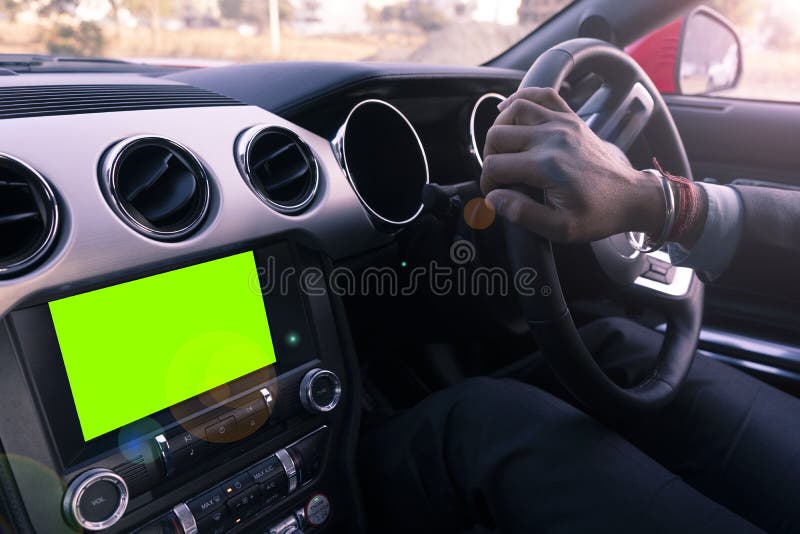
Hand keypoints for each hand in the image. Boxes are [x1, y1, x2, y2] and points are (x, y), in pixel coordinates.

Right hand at [481, 87, 665, 242]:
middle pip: (498, 135)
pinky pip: (542, 94)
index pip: (496, 165)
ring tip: (503, 148)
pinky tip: (512, 111)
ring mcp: (563, 124)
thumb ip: (522, 213)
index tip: (495, 193)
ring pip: (514, 109)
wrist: (631, 197)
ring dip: (500, 127)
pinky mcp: (571, 118)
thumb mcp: (560, 228)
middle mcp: (552, 138)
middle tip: (499, 174)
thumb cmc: (598, 214)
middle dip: (489, 156)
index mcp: (547, 166)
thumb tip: (493, 198)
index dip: (488, 181)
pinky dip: (522, 98)